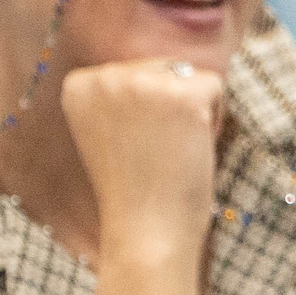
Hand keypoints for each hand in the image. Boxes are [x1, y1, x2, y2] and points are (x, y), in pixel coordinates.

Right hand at [61, 58, 225, 261]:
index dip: (149, 110)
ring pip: (190, 75)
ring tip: (171, 150)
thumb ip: (124, 94)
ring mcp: (140, 83)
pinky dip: (216, 117)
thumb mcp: (113, 129)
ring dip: (194, 112)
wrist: (144, 232)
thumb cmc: (136, 188)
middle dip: (173, 108)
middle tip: (155, 153)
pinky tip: (190, 147)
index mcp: (79, 83)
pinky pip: (215, 86)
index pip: (137, 70)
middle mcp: (104, 76)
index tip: (132, 146)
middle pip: (165, 68)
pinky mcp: (180, 95)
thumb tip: (165, 62)